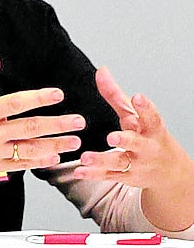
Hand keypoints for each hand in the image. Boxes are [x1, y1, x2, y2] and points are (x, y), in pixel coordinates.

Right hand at [0, 50, 84, 183]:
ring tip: (75, 141)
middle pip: (31, 127)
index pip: (16, 102)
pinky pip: (21, 164)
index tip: (57, 94)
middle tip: (79, 121)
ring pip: (31, 149)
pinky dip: (39, 162)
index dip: (38, 97)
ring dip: (55, 145)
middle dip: (58, 124)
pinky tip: (54, 158)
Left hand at [71, 67, 193, 228]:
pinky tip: (79, 171)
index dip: (145, 107)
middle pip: (136, 143)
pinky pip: (109, 176)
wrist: (168, 172)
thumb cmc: (148, 135)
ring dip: (102, 160)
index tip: (138, 98)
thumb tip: (101, 70)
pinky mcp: (127, 177)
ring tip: (86, 157)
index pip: (151, 116)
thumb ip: (115, 94)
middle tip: (112, 137)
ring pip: (119, 162)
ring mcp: (137, 164)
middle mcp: (146, 147)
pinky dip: (93, 174)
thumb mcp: (135, 115)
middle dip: (125, 140)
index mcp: (151, 128)